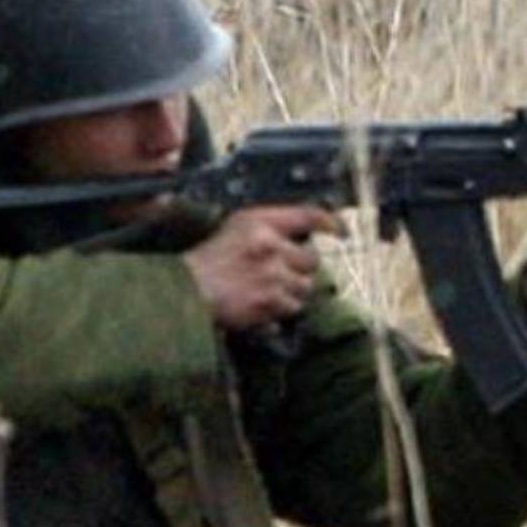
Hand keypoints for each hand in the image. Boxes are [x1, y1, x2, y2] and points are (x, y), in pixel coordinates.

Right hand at [187, 204, 337, 333]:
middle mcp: (270, 246)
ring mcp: (271, 275)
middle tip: (279, 274)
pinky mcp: (269, 302)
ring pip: (306, 286)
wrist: (186, 291)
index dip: (331, 223)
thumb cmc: (211, 259)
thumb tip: (308, 232)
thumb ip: (272, 225)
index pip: (309, 216)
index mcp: (260, 223)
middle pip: (312, 260)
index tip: (341, 232)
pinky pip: (293, 307)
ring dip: (292, 291)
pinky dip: (282, 310)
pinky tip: (264, 305)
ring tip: (268, 290)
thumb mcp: (238, 227)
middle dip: (300, 269)